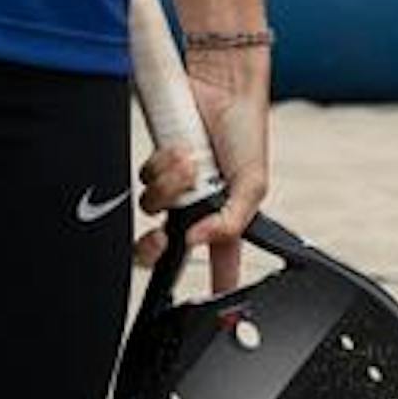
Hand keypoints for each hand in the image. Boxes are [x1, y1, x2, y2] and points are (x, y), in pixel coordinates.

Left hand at [139, 42, 271, 294]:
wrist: (222, 85)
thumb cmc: (247, 130)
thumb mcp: (254, 183)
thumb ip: (232, 221)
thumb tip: (195, 242)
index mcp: (224, 217)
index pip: (218, 264)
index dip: (210, 290)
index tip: (200, 313)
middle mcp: (195, 205)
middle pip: (163, 245)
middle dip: (154, 247)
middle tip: (160, 238)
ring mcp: (173, 185)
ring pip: (151, 208)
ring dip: (169, 187)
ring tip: (190, 163)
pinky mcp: (155, 163)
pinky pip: (143, 177)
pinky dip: (160, 166)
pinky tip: (178, 149)